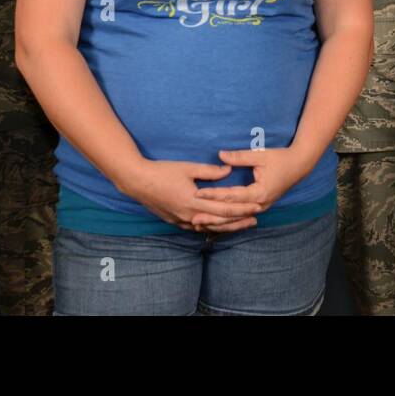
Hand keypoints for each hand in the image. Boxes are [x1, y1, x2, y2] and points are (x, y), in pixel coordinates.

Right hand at [120, 160, 263, 232]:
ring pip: (209, 227)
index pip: (225, 208)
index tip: (256, 207)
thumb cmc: (162, 172)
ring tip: (241, 225)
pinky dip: (210, 227)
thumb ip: (209, 171)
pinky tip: (217, 226)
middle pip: (220, 222)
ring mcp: (182, 220)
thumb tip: (229, 170)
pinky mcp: (176, 221)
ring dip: (226, 227)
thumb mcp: (188, 168)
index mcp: (195, 201)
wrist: (138, 182)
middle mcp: (190, 215)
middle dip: (239, 221)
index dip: (242, 208)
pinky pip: (197, 228)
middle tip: (255, 219)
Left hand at [191, 147, 311, 230]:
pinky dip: (229, 220)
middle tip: (193, 218)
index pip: (231, 195)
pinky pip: (242, 216)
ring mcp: (261, 207)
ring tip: (201, 224)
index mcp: (259, 193)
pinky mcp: (261, 206)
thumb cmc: (280, 158)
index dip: (214, 194)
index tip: (197, 193)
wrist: (300, 165)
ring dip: (219, 221)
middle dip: (213, 216)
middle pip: (233, 213)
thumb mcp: (260, 155)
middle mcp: (260, 204)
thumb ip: (239, 156)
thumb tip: (220, 155)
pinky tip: (216, 222)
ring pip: (237, 218)